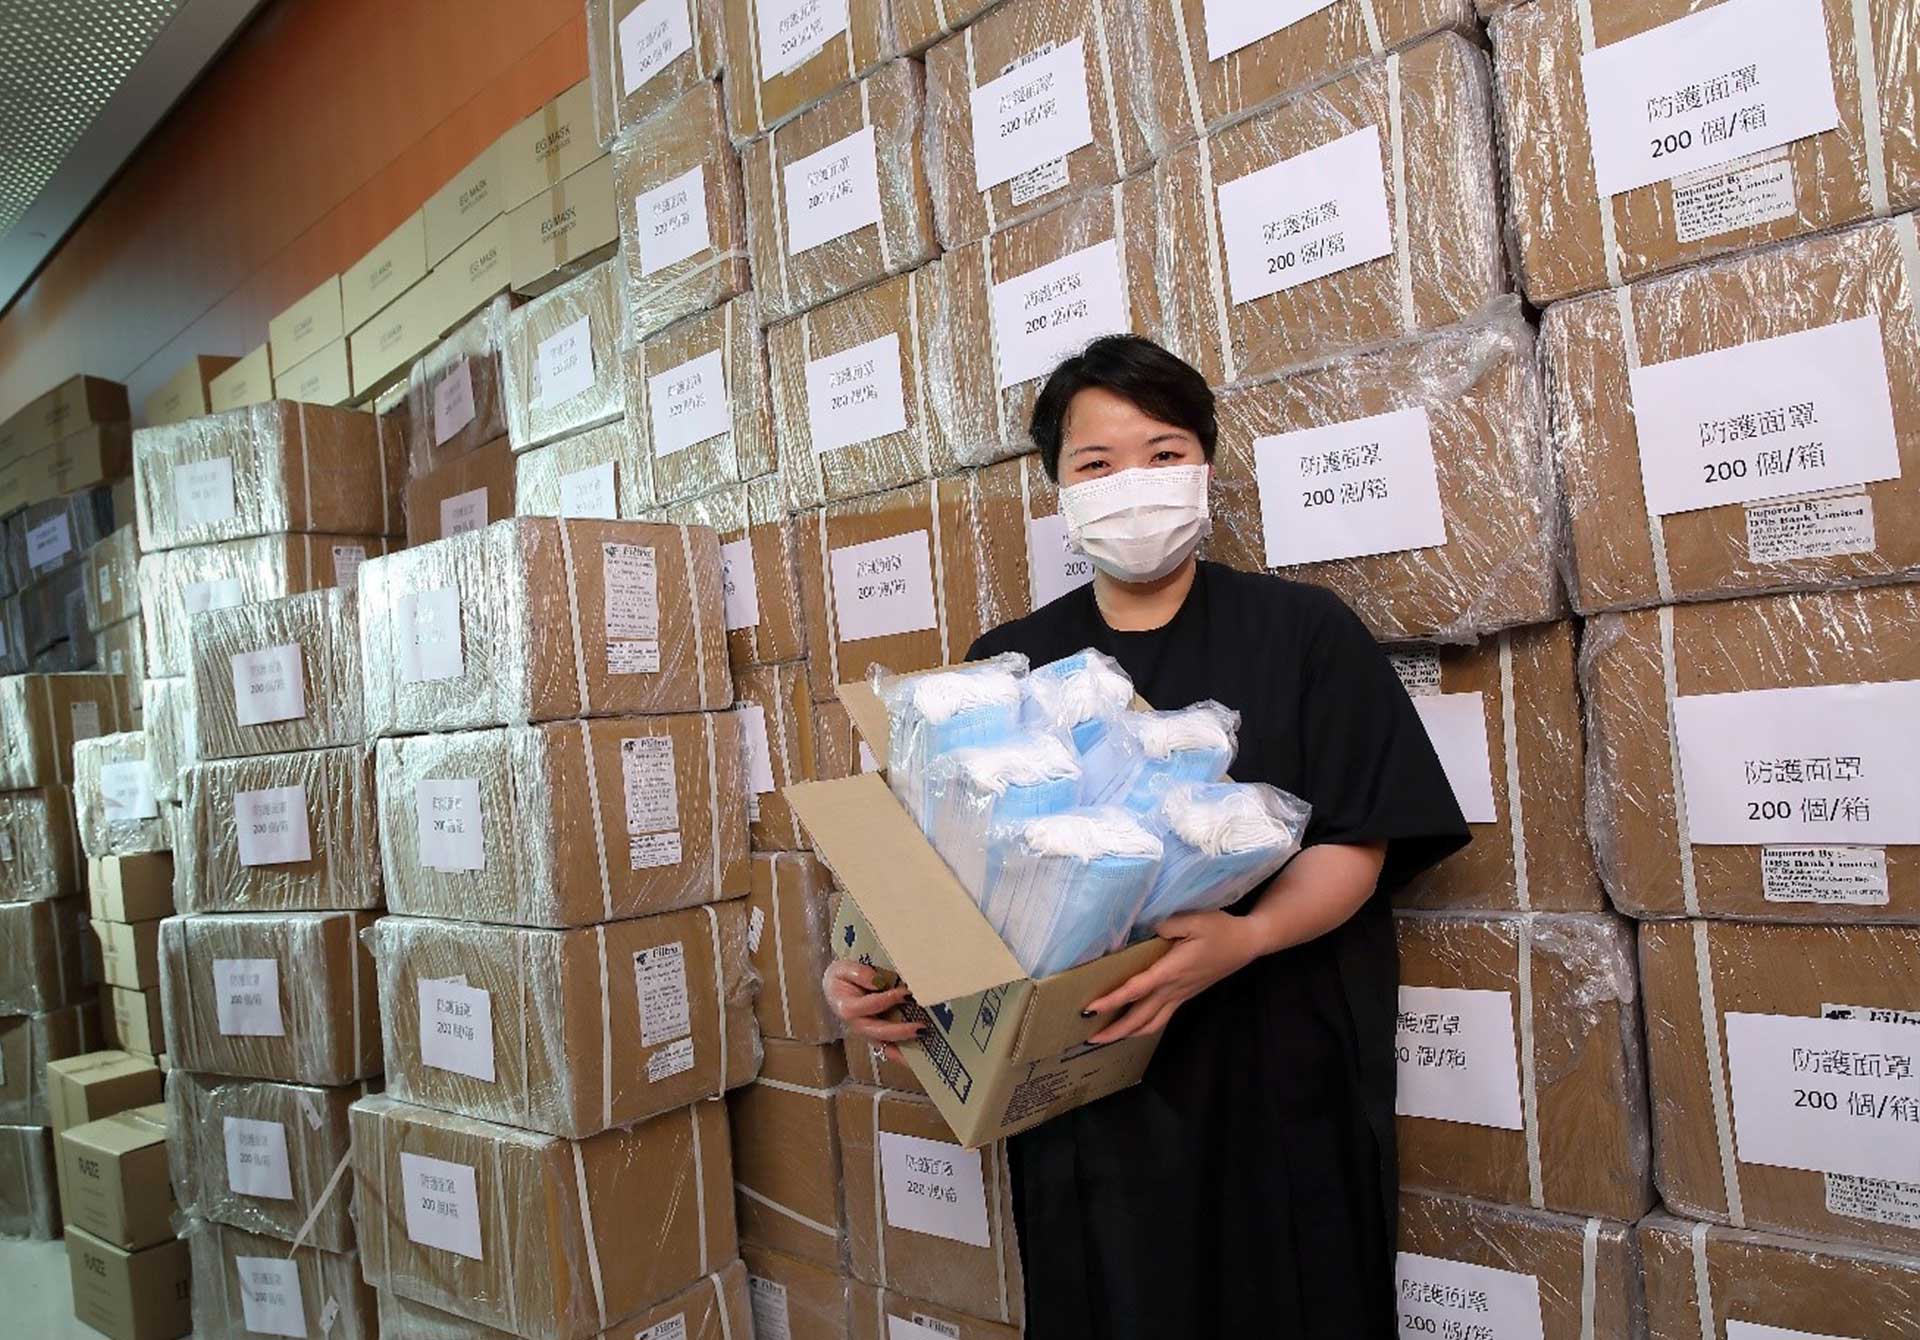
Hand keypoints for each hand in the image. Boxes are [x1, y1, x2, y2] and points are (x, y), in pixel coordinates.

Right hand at [823, 960, 923, 1060]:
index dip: (889, 999)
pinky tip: (918, 1056)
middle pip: (879, 1032)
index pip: (870, 1005)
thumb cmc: (841, 979)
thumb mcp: (843, 969)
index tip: (906, 993)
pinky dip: (902, 1054)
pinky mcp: (875, 1036)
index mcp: (848, 1008)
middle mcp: (857, 1024)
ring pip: (884, 1045)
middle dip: (901, 1031)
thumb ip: (859, 973)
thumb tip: (878, 981)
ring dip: (904, 1047)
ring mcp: (867, 1033)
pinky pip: (888, 1049)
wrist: (834, 990)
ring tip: (922, 1043)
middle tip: (921, 1027)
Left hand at [1083, 911, 1262, 1044]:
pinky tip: (1133, 1026)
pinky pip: (1161, 1018)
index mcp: (1171, 971)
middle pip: (1140, 1018)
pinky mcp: (1186, 995)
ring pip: (1152, 1023)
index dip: (1111, 1001)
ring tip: (1107, 1038)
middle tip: (1089, 1039)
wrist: (1247, 943)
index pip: (1135, 990)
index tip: (1089, 1010)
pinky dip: (1144, 1026)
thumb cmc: (1220, 929)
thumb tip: (1149, 931)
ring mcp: (1181, 995)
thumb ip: (1168, 925)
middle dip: (1114, 1031)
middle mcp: (1174, 989)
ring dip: (1128, 1034)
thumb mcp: (1194, 919)